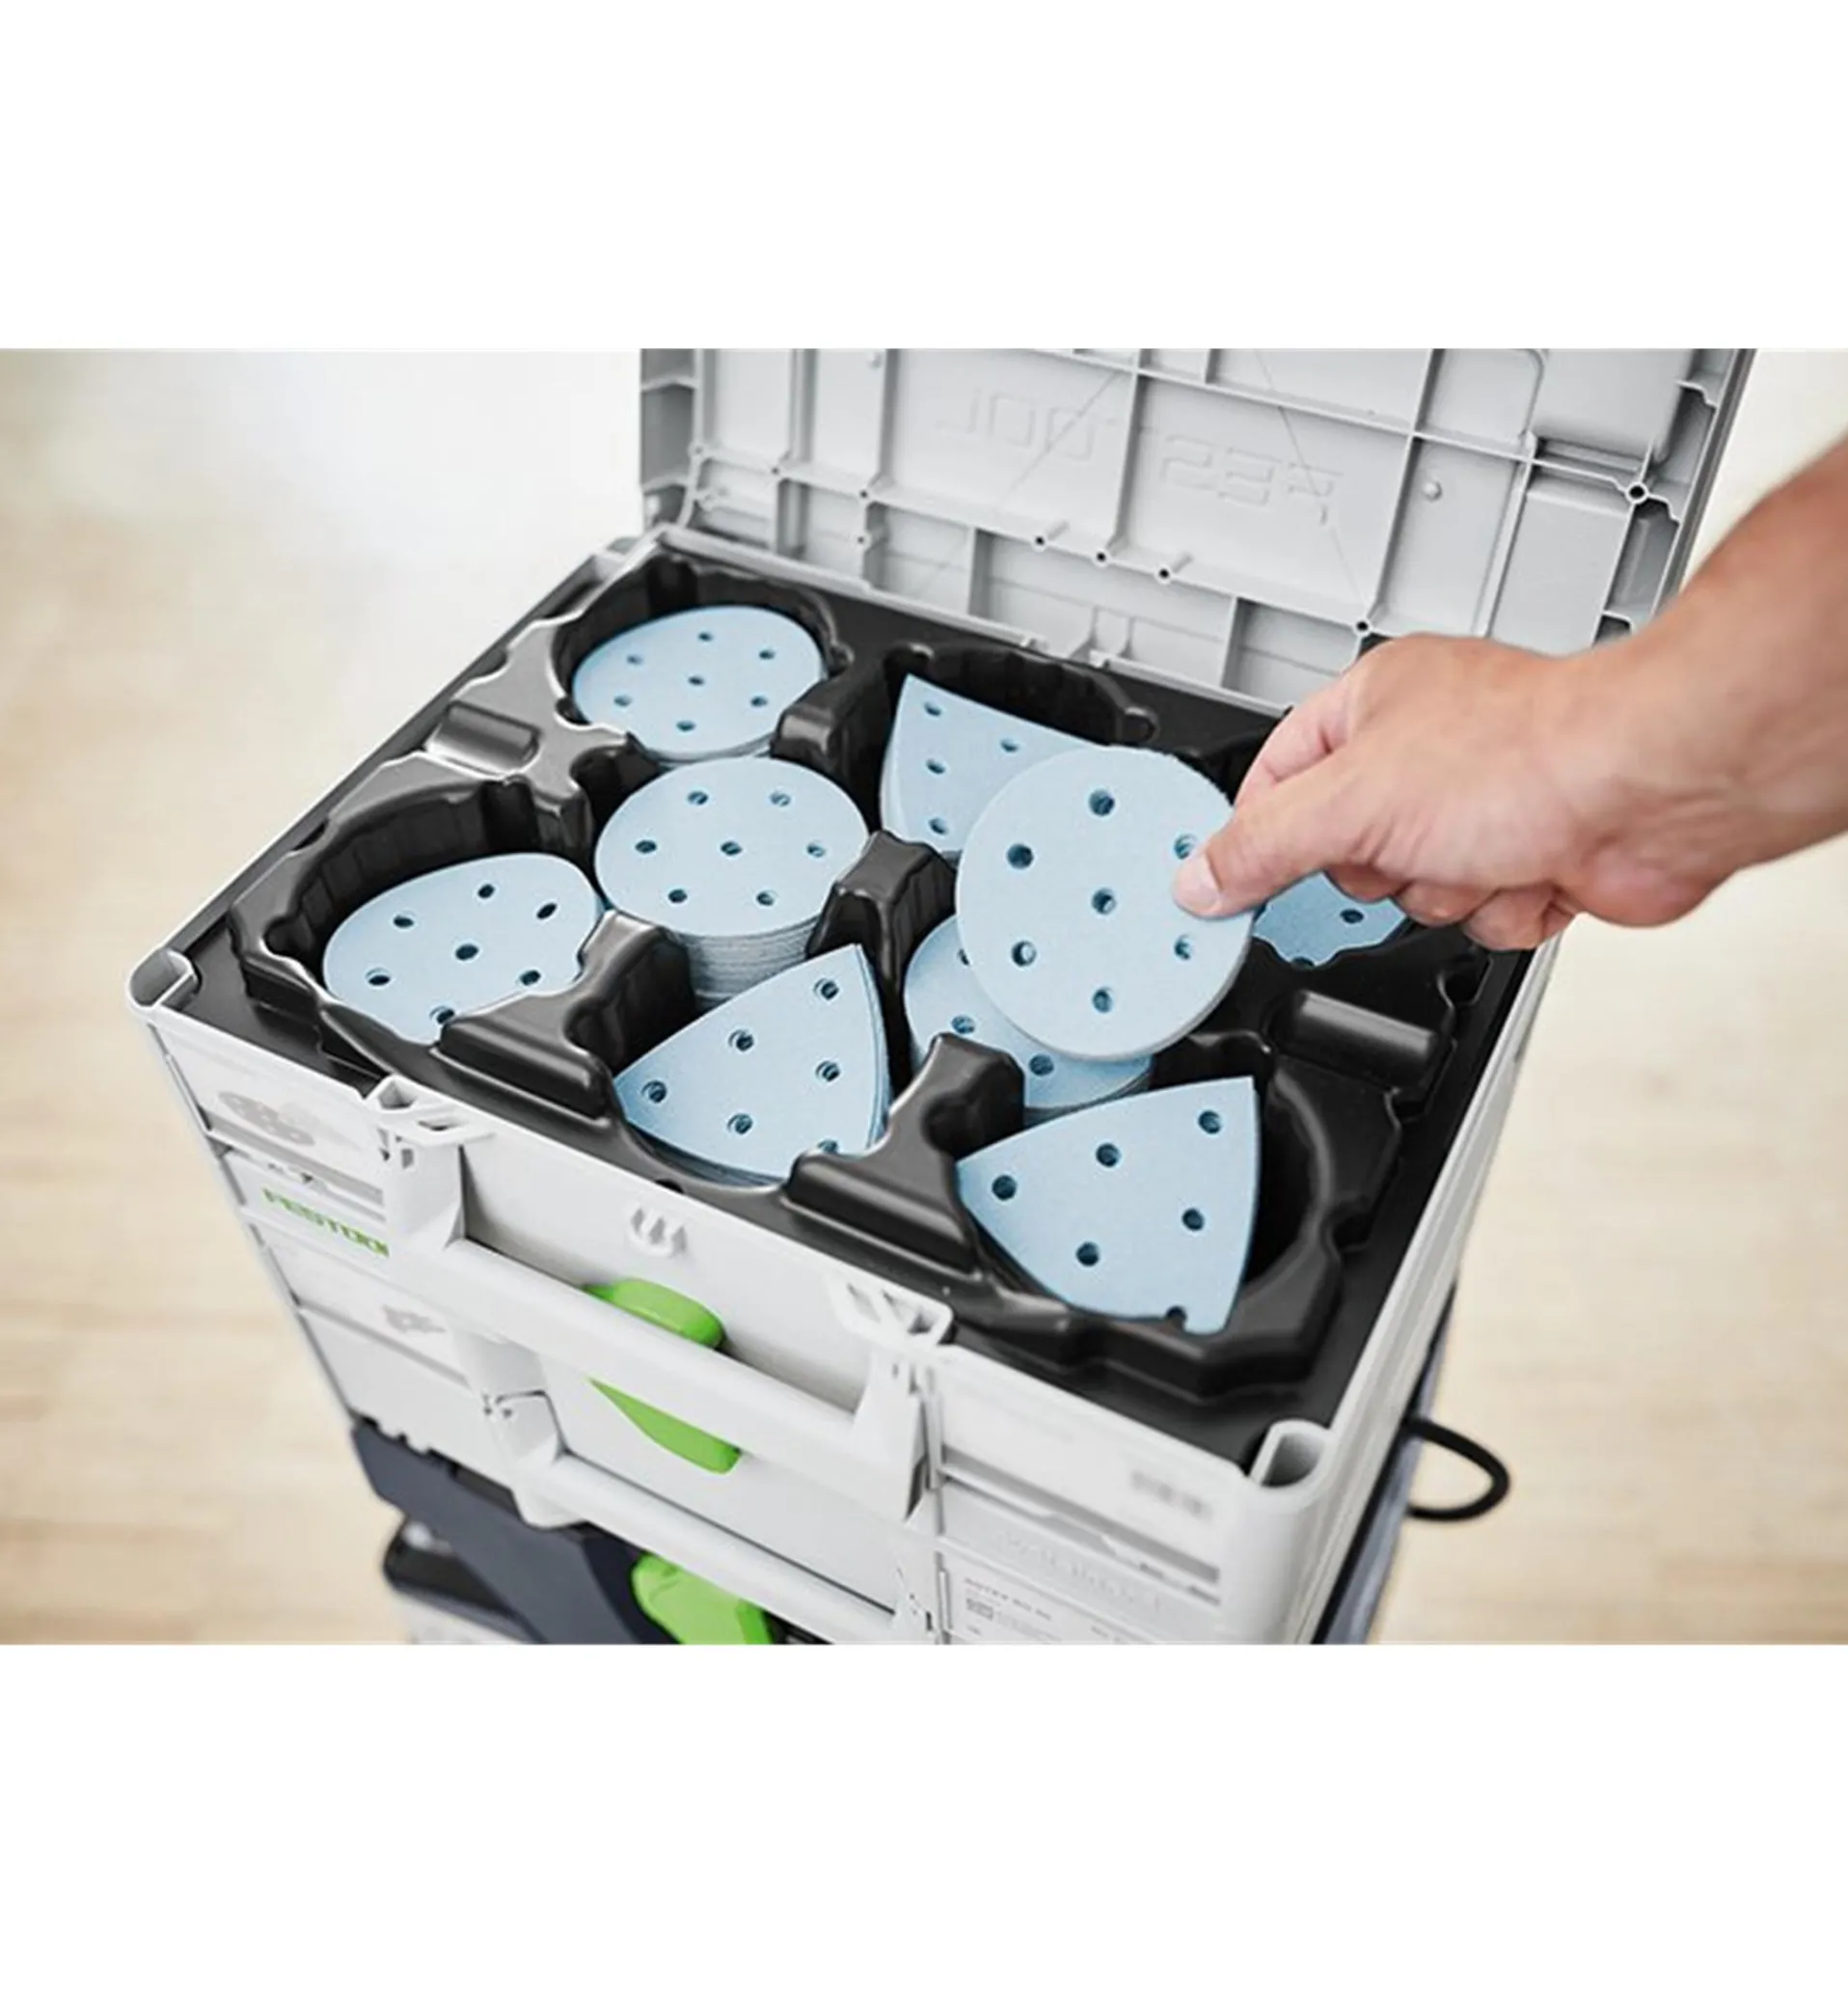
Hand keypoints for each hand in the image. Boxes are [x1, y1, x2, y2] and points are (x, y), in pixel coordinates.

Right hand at [1170, 632, 1728, 950]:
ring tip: (1482, 849)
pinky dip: (1500, 907)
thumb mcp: (1351, 803)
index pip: (1274, 777)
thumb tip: (1201, 878)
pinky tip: (1528, 867)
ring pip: (1415, 894)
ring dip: (1445, 891)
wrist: (1649, 790)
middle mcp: (1428, 749)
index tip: (1227, 878)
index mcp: (1374, 705)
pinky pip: (1478, 917)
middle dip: (1379, 868)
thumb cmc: (1529, 753)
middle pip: (1346, 851)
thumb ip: (1261, 846)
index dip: (1252, 832)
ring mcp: (1485, 806)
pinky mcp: (1534, 856)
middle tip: (1401, 845)